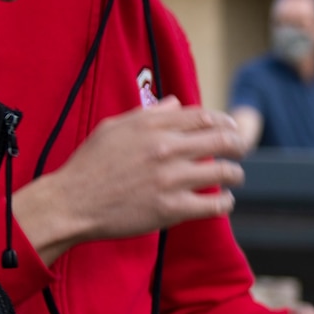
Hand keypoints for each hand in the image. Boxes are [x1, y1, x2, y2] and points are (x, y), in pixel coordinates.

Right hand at [12, 98, 246, 264]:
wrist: (72, 202)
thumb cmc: (90, 165)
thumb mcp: (114, 128)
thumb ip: (149, 115)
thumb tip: (176, 104)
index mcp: (152, 126)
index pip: (203, 117)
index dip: (224, 122)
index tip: (231, 128)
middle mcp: (166, 149)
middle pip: (222, 140)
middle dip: (239, 144)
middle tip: (241, 150)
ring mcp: (171, 179)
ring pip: (225, 172)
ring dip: (235, 175)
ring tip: (234, 178)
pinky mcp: (172, 209)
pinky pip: (214, 205)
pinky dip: (225, 202)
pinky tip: (224, 201)